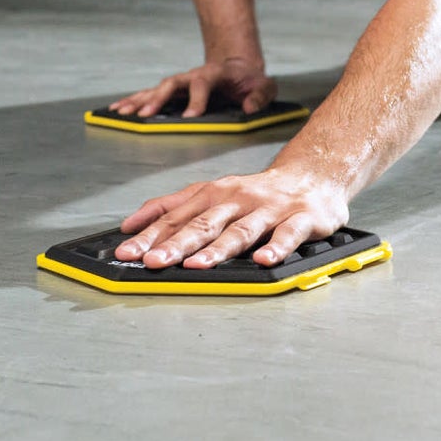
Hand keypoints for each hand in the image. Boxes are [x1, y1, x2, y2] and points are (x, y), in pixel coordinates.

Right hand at [107, 55, 275, 120]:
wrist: (238, 66)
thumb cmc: (250, 80)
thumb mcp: (264, 86)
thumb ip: (260, 96)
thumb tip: (249, 108)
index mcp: (215, 74)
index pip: (202, 83)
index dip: (196, 99)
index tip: (190, 117)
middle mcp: (193, 76)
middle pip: (171, 84)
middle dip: (157, 100)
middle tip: (144, 116)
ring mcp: (180, 83)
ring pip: (156, 90)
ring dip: (138, 101)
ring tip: (121, 113)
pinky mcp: (172, 91)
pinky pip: (150, 95)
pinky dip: (134, 101)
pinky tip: (118, 110)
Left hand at [115, 164, 349, 269]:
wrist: (313, 175)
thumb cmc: (257, 192)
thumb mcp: (212, 192)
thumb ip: (173, 206)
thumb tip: (132, 224)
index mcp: (214, 194)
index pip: (177, 216)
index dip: (150, 235)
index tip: (127, 252)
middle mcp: (238, 199)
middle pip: (204, 223)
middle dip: (176, 244)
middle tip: (153, 261)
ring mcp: (269, 209)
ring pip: (241, 230)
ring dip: (217, 249)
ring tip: (196, 265)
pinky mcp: (301, 218)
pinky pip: (287, 234)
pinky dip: (276, 248)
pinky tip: (264, 260)